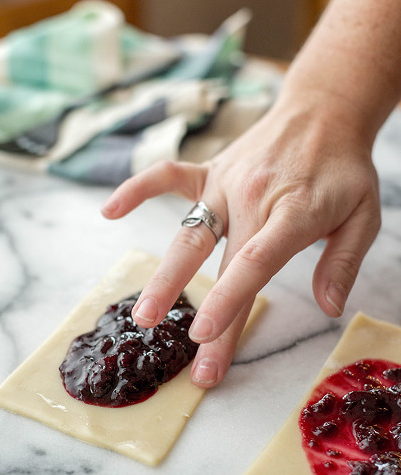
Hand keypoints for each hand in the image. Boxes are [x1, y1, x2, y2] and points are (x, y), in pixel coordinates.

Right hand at [101, 94, 380, 387]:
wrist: (324, 110)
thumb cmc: (343, 169)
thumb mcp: (365, 215)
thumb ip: (343, 262)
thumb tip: (329, 308)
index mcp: (292, 214)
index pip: (254, 263)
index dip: (227, 302)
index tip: (204, 339)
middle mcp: (251, 199)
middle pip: (220, 264)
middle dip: (203, 316)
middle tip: (190, 364)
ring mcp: (225, 183)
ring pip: (187, 233)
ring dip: (163, 276)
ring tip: (142, 316)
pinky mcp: (209, 172)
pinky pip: (167, 177)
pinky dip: (137, 190)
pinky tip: (110, 212)